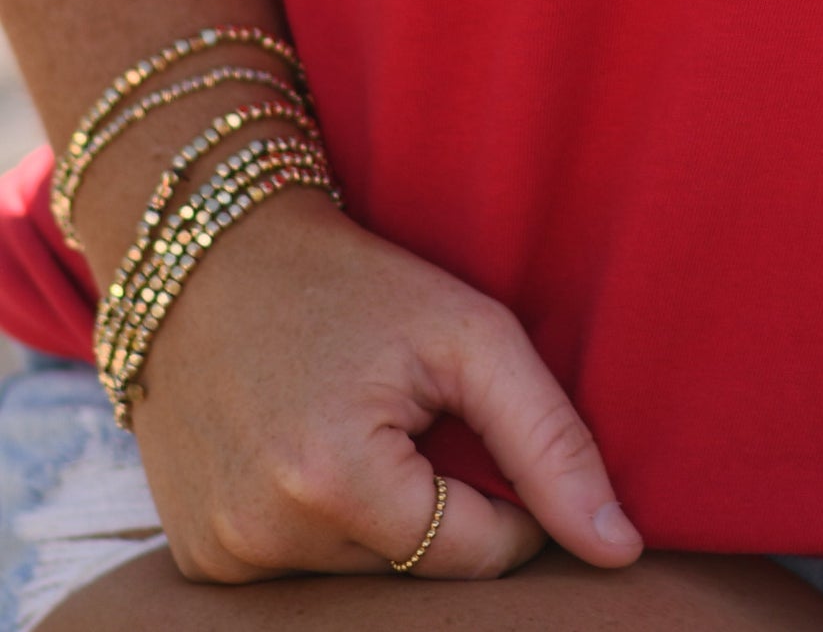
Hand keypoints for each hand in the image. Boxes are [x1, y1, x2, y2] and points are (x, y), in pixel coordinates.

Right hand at [116, 189, 644, 583]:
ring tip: (354, 419)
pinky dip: (319, 519)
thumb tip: (620, 549)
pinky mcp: (200, 556)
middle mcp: (268, 536)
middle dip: (437, 501)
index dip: (510, 500)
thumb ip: (551, 442)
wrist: (213, 253)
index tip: (485, 428)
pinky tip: (306, 444)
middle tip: (412, 412)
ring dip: (379, 512)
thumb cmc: (356, 282)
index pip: (478, 555)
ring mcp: (223, 554)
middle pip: (416, 568)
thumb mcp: (469, 333)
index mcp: (337, 484)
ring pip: (362, 570)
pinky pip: (299, 564)